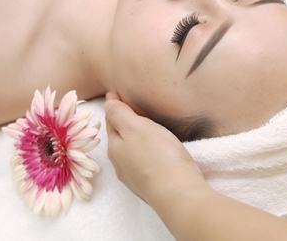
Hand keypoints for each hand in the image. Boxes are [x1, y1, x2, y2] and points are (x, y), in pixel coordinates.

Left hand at [103, 92, 205, 206]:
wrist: (178, 193)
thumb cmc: (157, 156)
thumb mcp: (135, 127)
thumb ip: (120, 114)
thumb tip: (107, 103)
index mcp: (115, 147)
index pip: (111, 121)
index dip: (115, 105)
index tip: (118, 92)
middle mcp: (121, 163)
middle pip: (120, 137)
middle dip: (122, 122)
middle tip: (129, 105)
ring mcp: (136, 176)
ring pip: (132, 150)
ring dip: (135, 137)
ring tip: (145, 125)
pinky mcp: (152, 184)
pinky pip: (145, 161)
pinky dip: (146, 150)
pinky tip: (156, 149)